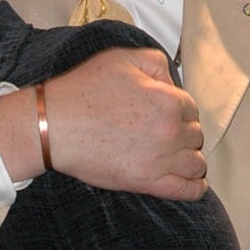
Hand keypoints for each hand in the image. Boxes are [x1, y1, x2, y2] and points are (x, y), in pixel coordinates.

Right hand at [27, 47, 206, 198]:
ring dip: (189, 158)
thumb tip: (173, 83)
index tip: (165, 112)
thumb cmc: (84, 90)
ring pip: (196, 163)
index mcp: (168, 101)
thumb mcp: (122, 59)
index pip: (191, 108)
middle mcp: (170, 132)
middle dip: (183, 132)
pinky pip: (186, 190)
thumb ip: (156, 63)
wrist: (54, 125)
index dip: (178, 108)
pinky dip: (194, 187)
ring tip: (175, 155)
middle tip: (163, 131)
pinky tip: (192, 183)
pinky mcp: (146, 183)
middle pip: (195, 135)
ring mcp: (160, 160)